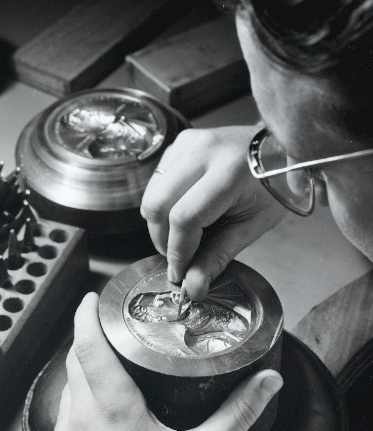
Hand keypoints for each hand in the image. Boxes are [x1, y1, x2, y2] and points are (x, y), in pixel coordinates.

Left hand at [48, 293, 282, 430]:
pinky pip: (64, 413)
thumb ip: (236, 416)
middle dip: (89, 336)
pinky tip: (100, 409)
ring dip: (84, 368)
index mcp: (112, 409)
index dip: (87, 314)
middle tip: (110, 326)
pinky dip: (79, 398)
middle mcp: (80, 418)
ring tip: (109, 362)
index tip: (94, 298)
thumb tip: (267, 383)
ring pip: (68, 386)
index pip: (88, 345)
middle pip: (76, 359)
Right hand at [141, 125, 285, 299]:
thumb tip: (192, 288)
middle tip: (176, 256)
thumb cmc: (272, 187)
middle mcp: (203, 152)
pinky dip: (162, 203)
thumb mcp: (253, 226)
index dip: (177, 251)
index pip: (185, 218)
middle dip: (161, 239)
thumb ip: (219, 255)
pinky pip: (156, 180)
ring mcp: (189, 143)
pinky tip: (180, 210)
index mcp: (229, 173)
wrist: (279, 148)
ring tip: (178, 236)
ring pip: (151, 193)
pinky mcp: (180, 142)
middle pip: (158, 204)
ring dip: (158, 223)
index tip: (179, 273)